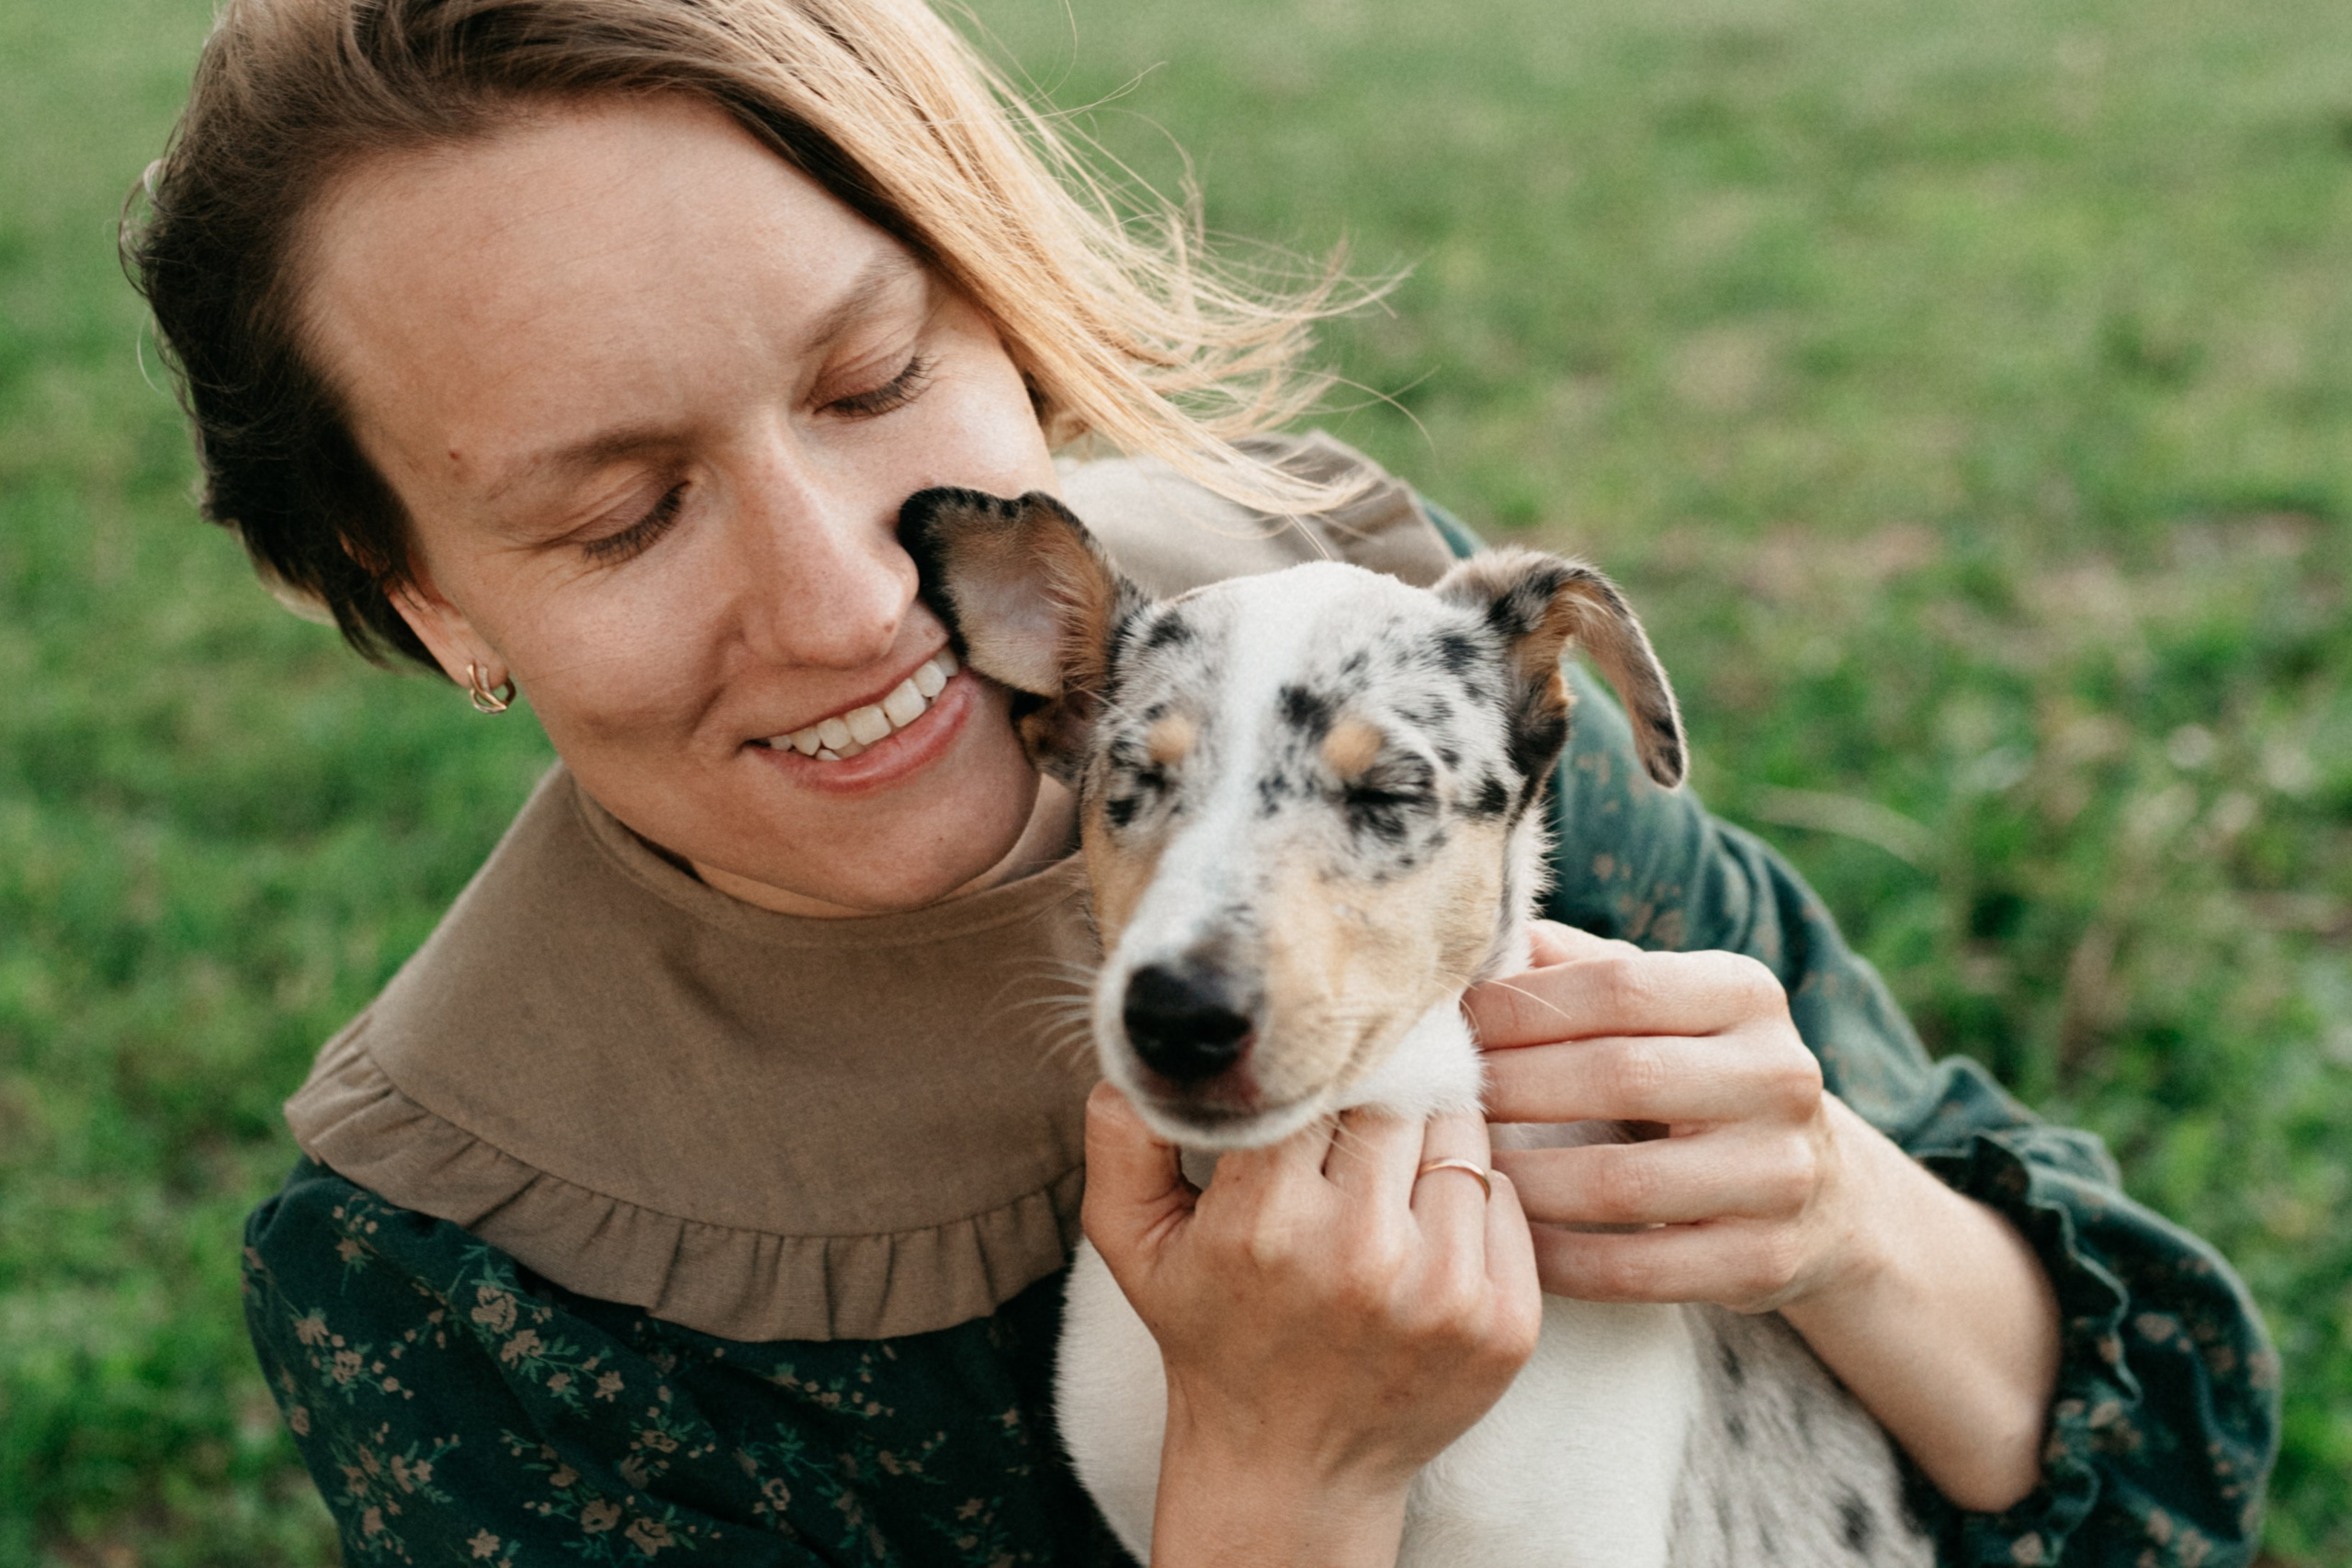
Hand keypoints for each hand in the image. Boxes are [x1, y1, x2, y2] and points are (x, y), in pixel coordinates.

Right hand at [1082, 1082, 1542, 1567]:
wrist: (1289, 1470)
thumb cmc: (1211, 1336)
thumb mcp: (1133, 1243)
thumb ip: (1123, 1139)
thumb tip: (1147, 1054)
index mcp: (1265, 1222)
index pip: (1318, 1079)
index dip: (1317, 1069)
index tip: (1313, 1075)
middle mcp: (1360, 1254)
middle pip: (1398, 1099)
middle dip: (1377, 1098)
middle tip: (1355, 1119)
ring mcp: (1444, 1291)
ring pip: (1460, 1137)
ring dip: (1429, 1140)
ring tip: (1389, 1176)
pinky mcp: (1504, 1322)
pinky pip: (1506, 1197)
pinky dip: (1473, 1196)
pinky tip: (1427, 1230)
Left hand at [1464, 920, 2060, 1513]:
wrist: (1823, 1194)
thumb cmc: (1697, 1076)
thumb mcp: (1665, 1005)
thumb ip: (1579, 965)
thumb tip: (1483, 934)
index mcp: (1748, 993)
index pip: (1618, 985)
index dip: (1520, 1005)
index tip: (1451, 1023)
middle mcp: (1780, 1076)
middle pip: (1616, 1075)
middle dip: (1510, 1087)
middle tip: (1437, 1099)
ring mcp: (1781, 1176)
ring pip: (1618, 1184)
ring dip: (1520, 1179)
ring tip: (1457, 1168)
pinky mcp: (1765, 1262)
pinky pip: (1632, 1269)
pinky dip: (1555, 1258)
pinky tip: (1506, 1239)